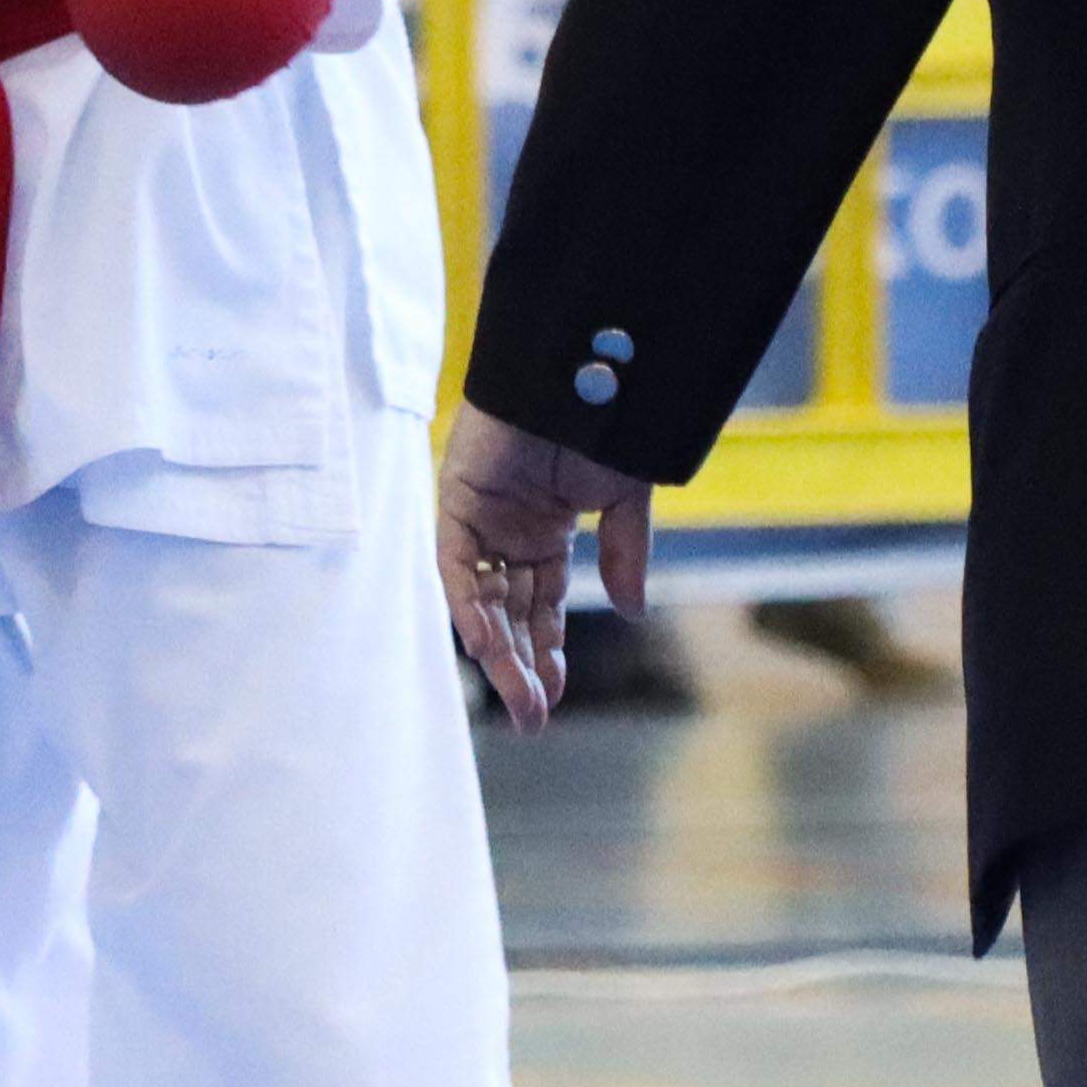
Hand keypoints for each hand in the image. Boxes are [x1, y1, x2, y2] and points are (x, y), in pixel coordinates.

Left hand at [437, 402, 653, 724]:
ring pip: (482, 600)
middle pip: (510, 612)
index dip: (546, 650)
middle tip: (533, 719)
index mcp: (545, 530)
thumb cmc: (607, 422)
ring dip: (499, 652)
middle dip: (522, 666)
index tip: (553, 698)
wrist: (585, 368)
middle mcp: (507, 530)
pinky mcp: (455, 501)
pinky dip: (470, 606)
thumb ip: (625, 557)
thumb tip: (630, 614)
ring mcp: (478, 517)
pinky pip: (456, 566)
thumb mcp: (626, 500)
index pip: (540, 605)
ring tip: (521, 703)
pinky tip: (490, 648)